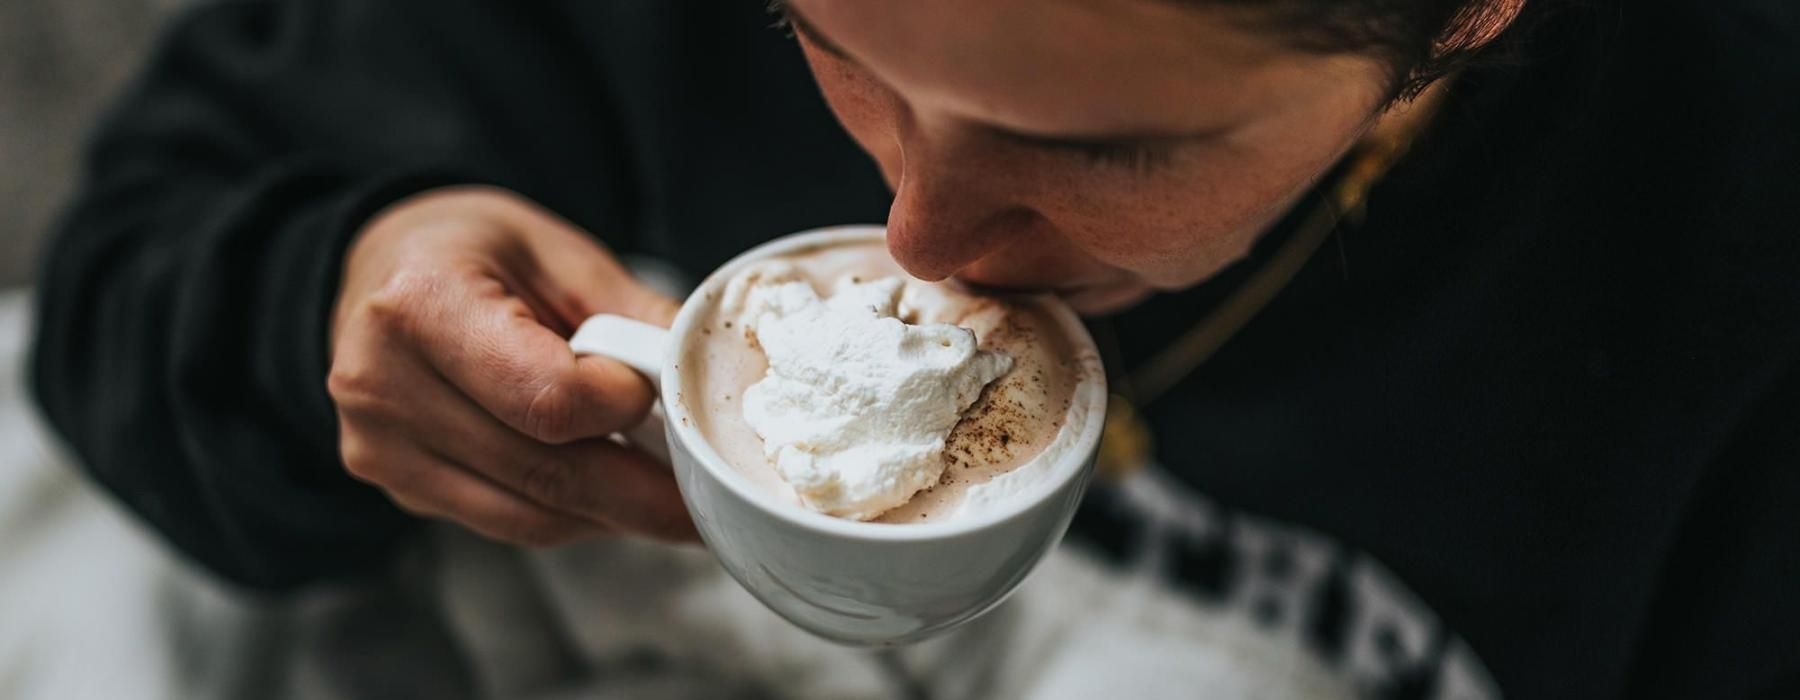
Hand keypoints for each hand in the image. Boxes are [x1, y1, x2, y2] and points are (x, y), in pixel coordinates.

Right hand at [328, 185, 693, 545]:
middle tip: (708, 491)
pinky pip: (508, 522)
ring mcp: (380, 445)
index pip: (547, 398)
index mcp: (422, 305)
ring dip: (613, 514)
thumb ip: (629, 315)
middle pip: (545, 472)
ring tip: (666, 494)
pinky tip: (607, 493)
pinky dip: (571, 516)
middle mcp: (383, 383)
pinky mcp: (395, 483)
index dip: (619, 406)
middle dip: (642, 492)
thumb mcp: (557, 253)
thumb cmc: (469, 251)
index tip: (652, 390)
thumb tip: (701, 375)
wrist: (381, 269)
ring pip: (532, 516)